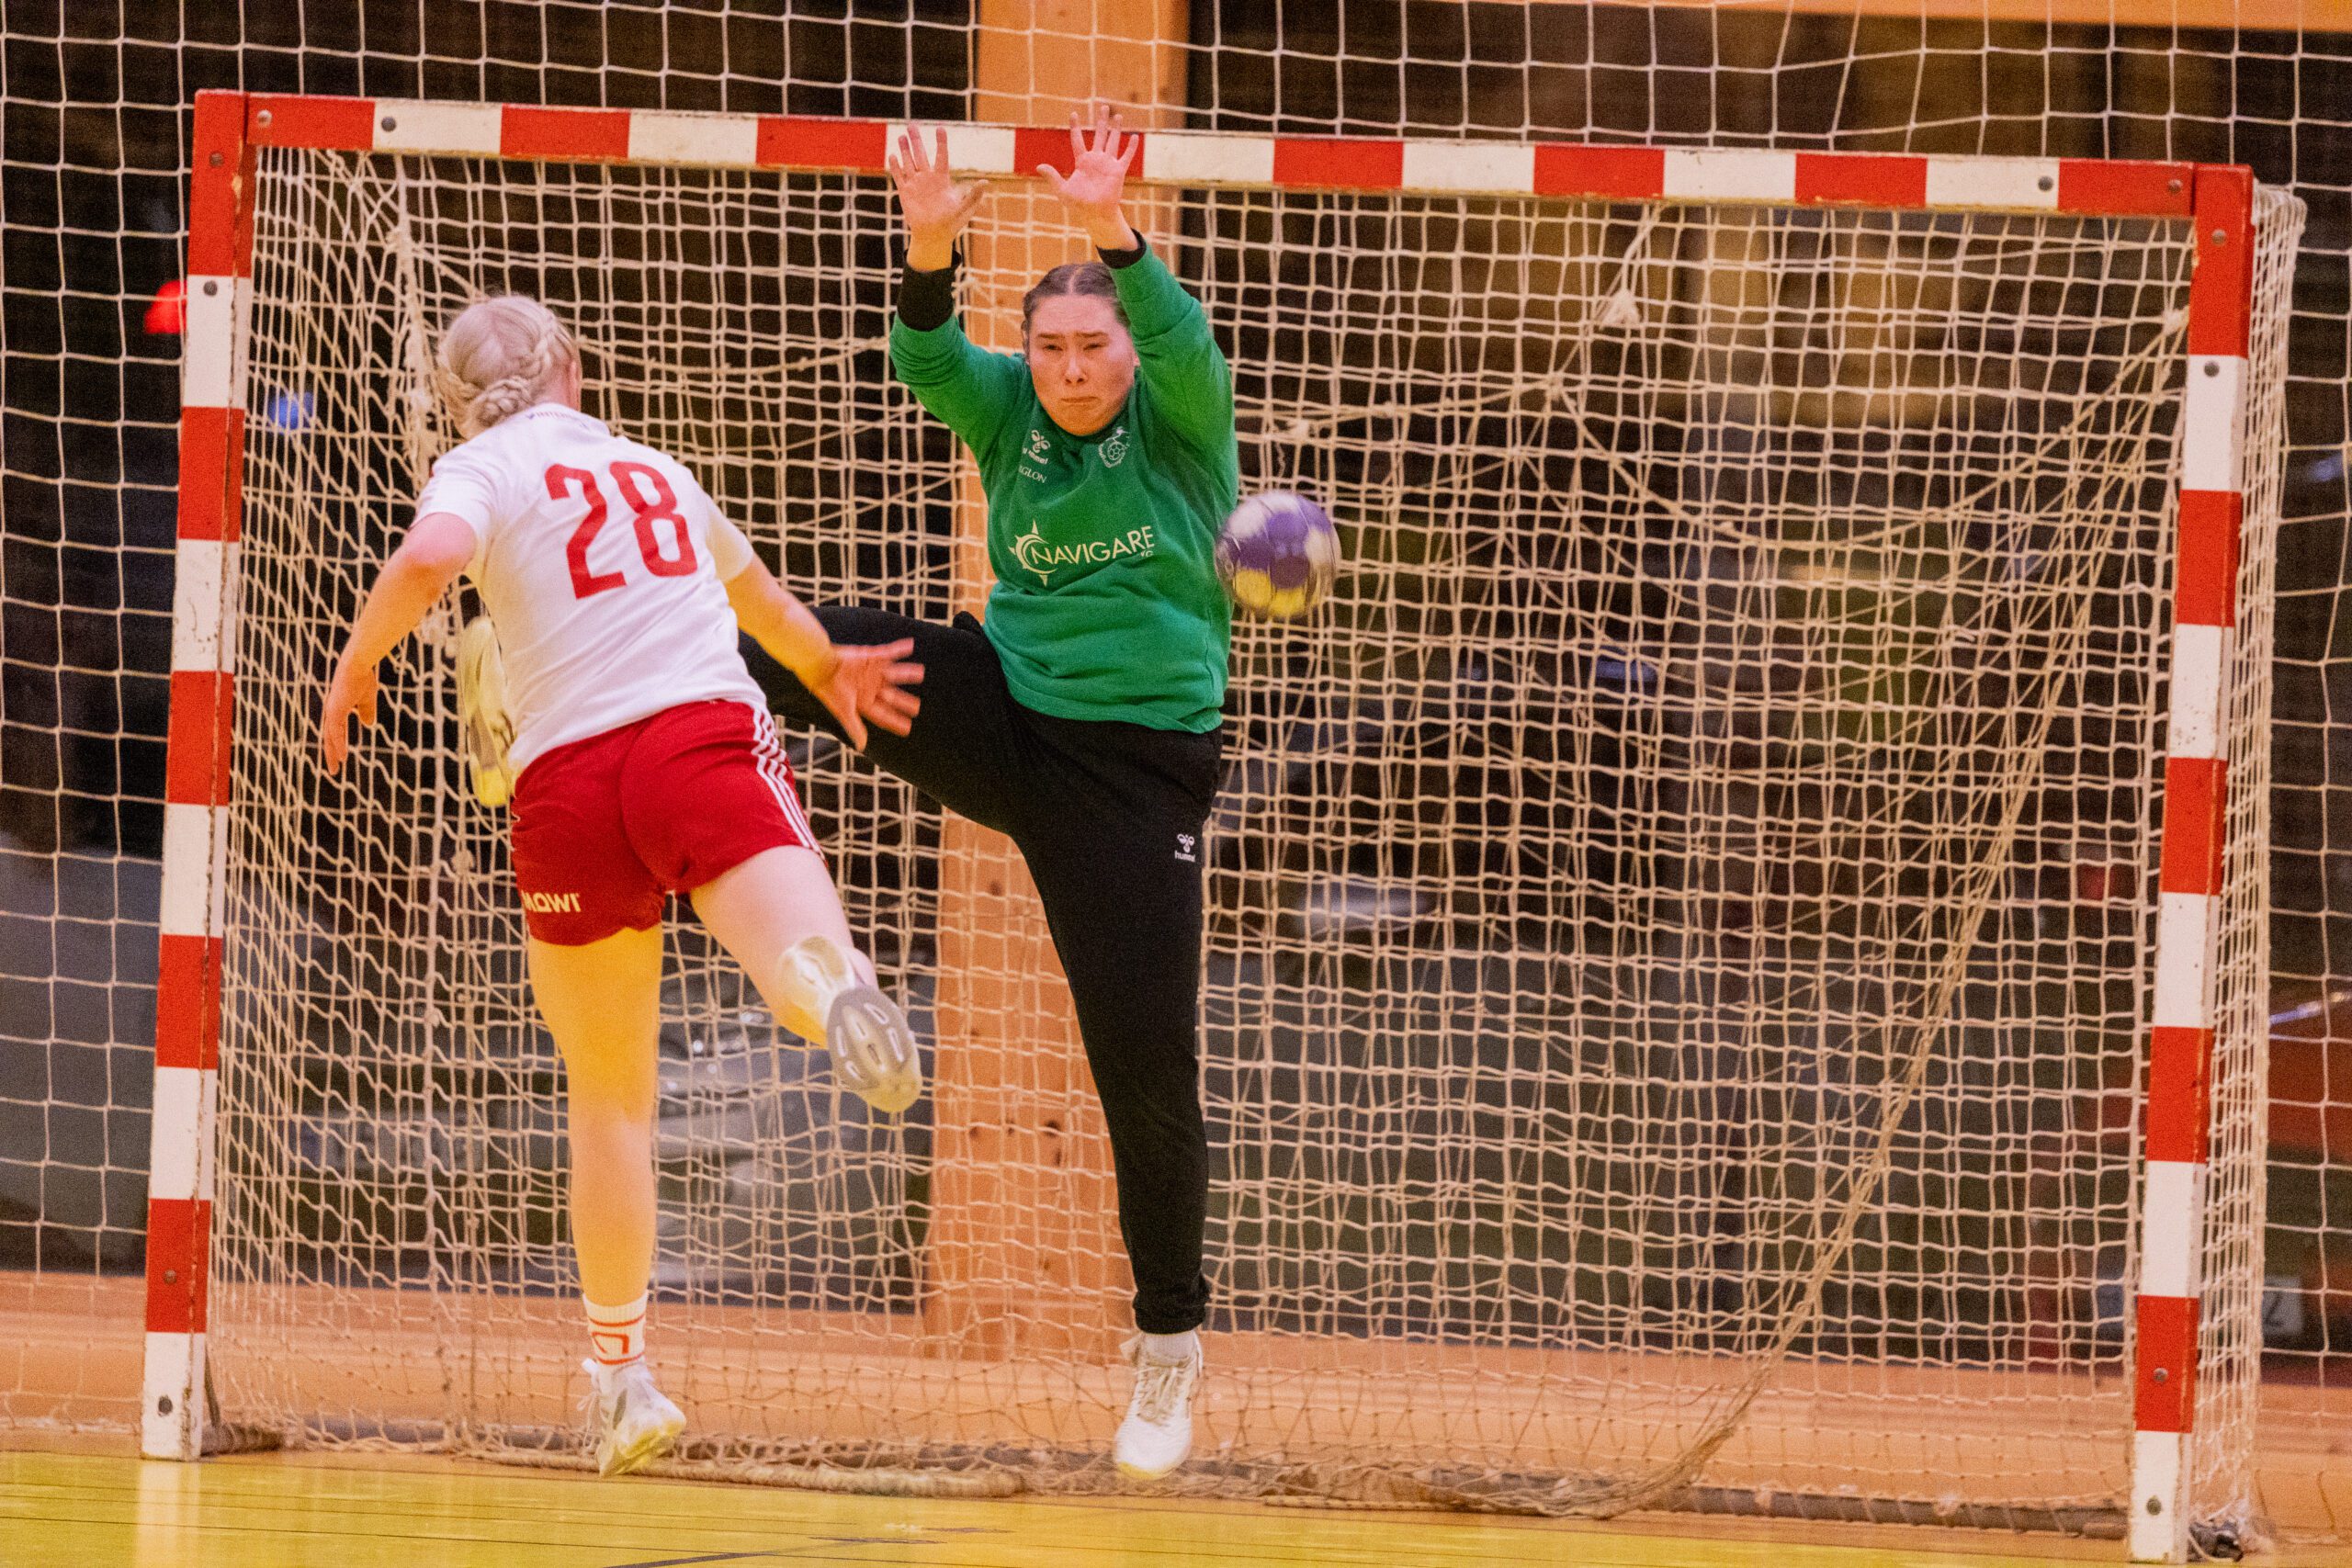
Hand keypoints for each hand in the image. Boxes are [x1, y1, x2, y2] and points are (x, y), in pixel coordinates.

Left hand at [320, 656, 378, 773]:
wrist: (358, 665)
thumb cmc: (363, 677)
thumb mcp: (367, 699)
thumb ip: (366, 711)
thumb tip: (367, 724)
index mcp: (337, 708)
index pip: (335, 731)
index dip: (338, 744)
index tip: (340, 758)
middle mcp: (332, 711)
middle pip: (329, 737)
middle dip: (330, 754)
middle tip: (333, 770)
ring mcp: (332, 711)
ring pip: (330, 737)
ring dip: (332, 753)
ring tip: (335, 768)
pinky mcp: (335, 710)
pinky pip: (336, 732)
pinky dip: (338, 745)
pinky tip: (342, 756)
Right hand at [807, 638, 922, 751]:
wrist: (821, 666)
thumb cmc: (831, 690)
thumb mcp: (844, 711)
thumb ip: (854, 727)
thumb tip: (861, 747)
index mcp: (864, 701)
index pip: (884, 714)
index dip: (895, 721)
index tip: (907, 728)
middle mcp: (870, 687)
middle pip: (892, 696)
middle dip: (905, 701)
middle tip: (917, 707)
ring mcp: (872, 671)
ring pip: (895, 673)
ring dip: (908, 673)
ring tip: (920, 672)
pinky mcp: (870, 656)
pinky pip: (889, 651)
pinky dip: (900, 648)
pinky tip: (911, 645)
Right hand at [889, 127, 987, 270]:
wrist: (933, 236)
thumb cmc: (951, 224)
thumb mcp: (965, 210)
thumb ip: (973, 196)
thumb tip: (985, 182)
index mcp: (942, 180)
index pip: (941, 156)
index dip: (941, 142)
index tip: (940, 128)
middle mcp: (928, 179)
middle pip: (921, 155)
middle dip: (916, 140)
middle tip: (912, 124)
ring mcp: (916, 185)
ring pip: (909, 162)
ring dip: (905, 150)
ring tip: (902, 136)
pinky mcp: (905, 193)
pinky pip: (899, 177)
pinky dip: (896, 167)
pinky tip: (893, 155)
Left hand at [1036, 104, 1139, 250]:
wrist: (1095, 213)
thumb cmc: (1078, 203)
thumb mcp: (1062, 189)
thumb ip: (1052, 176)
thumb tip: (1039, 166)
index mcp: (1082, 161)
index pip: (1078, 140)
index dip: (1075, 127)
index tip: (1073, 114)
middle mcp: (1096, 159)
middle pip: (1099, 135)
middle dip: (1101, 121)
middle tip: (1103, 107)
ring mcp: (1108, 164)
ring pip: (1112, 141)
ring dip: (1115, 129)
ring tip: (1117, 115)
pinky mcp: (1118, 171)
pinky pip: (1126, 156)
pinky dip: (1131, 147)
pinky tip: (1135, 136)